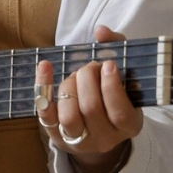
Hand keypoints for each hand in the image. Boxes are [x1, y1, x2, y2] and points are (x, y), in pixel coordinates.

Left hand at [34, 24, 141, 172]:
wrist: (97, 128)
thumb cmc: (113, 95)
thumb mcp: (123, 75)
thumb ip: (116, 48)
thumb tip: (101, 31)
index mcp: (129, 126)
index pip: (120, 112)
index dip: (112, 87)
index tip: (108, 65)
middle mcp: (106, 139)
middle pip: (91, 109)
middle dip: (87, 79)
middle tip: (89, 67)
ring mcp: (80, 141)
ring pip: (69, 116)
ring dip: (69, 87)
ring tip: (75, 76)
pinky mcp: (57, 137)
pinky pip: (45, 114)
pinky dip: (43, 87)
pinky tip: (45, 67)